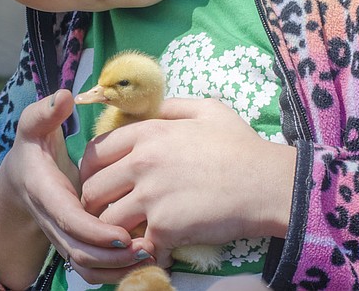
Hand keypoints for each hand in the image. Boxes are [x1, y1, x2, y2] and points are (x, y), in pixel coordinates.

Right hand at [0, 90, 154, 287]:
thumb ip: (46, 113)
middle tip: (149, 247)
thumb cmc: (33, 148)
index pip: (68, 219)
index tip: (123, 233)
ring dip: (117, 268)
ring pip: (86, 266)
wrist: (20, 180)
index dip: (94, 231)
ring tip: (151, 256)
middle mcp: (53, 220)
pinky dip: (114, 272)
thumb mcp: (33, 127)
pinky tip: (141, 261)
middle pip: (80, 251)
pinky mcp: (74, 243)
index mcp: (44, 192)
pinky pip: (92, 268)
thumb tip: (65, 96)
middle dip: (112, 256)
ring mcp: (63, 236)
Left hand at [79, 98, 295, 268]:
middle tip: (107, 212)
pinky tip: (156, 249)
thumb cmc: (242, 146)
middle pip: (92, 188)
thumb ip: (174, 106)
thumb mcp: (208, 110)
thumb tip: (153, 109)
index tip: (99, 181)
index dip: (91, 170)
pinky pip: (137, 243)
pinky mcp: (164, 227)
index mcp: (148, 133)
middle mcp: (142, 162)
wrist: (267, 183)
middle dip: (95, 203)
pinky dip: (144, 250)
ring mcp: (151, 196)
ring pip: (106, 219)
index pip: (95, 151)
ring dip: (114, 229)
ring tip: (126, 234)